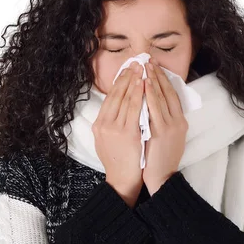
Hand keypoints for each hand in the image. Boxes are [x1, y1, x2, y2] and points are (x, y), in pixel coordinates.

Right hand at [92, 61, 144, 207]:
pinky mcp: (126, 133)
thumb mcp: (107, 140)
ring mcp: (114, 128)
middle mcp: (104, 124)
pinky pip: (134, 108)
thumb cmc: (119, 161)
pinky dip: (138, 94)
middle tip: (135, 62)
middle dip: (127, 76)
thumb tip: (117, 108)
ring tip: (141, 68)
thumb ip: (111, 124)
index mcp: (99, 124)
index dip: (119, 81)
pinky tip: (144, 83)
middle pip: (116, 94)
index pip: (110, 97)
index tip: (127, 69)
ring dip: (134, 80)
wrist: (122, 180)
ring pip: (125, 98)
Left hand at [142, 58, 187, 194]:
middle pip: (168, 93)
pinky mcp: (160, 134)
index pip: (173, 95)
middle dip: (158, 75)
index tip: (155, 67)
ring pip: (161, 98)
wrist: (163, 178)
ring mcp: (170, 127)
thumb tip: (153, 104)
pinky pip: (153, 110)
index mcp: (180, 122)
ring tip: (146, 68)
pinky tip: (143, 86)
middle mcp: (178, 122)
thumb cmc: (161, 159)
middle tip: (149, 60)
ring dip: (153, 81)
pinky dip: (149, 96)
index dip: (164, 79)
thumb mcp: (168, 137)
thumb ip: (163, 121)